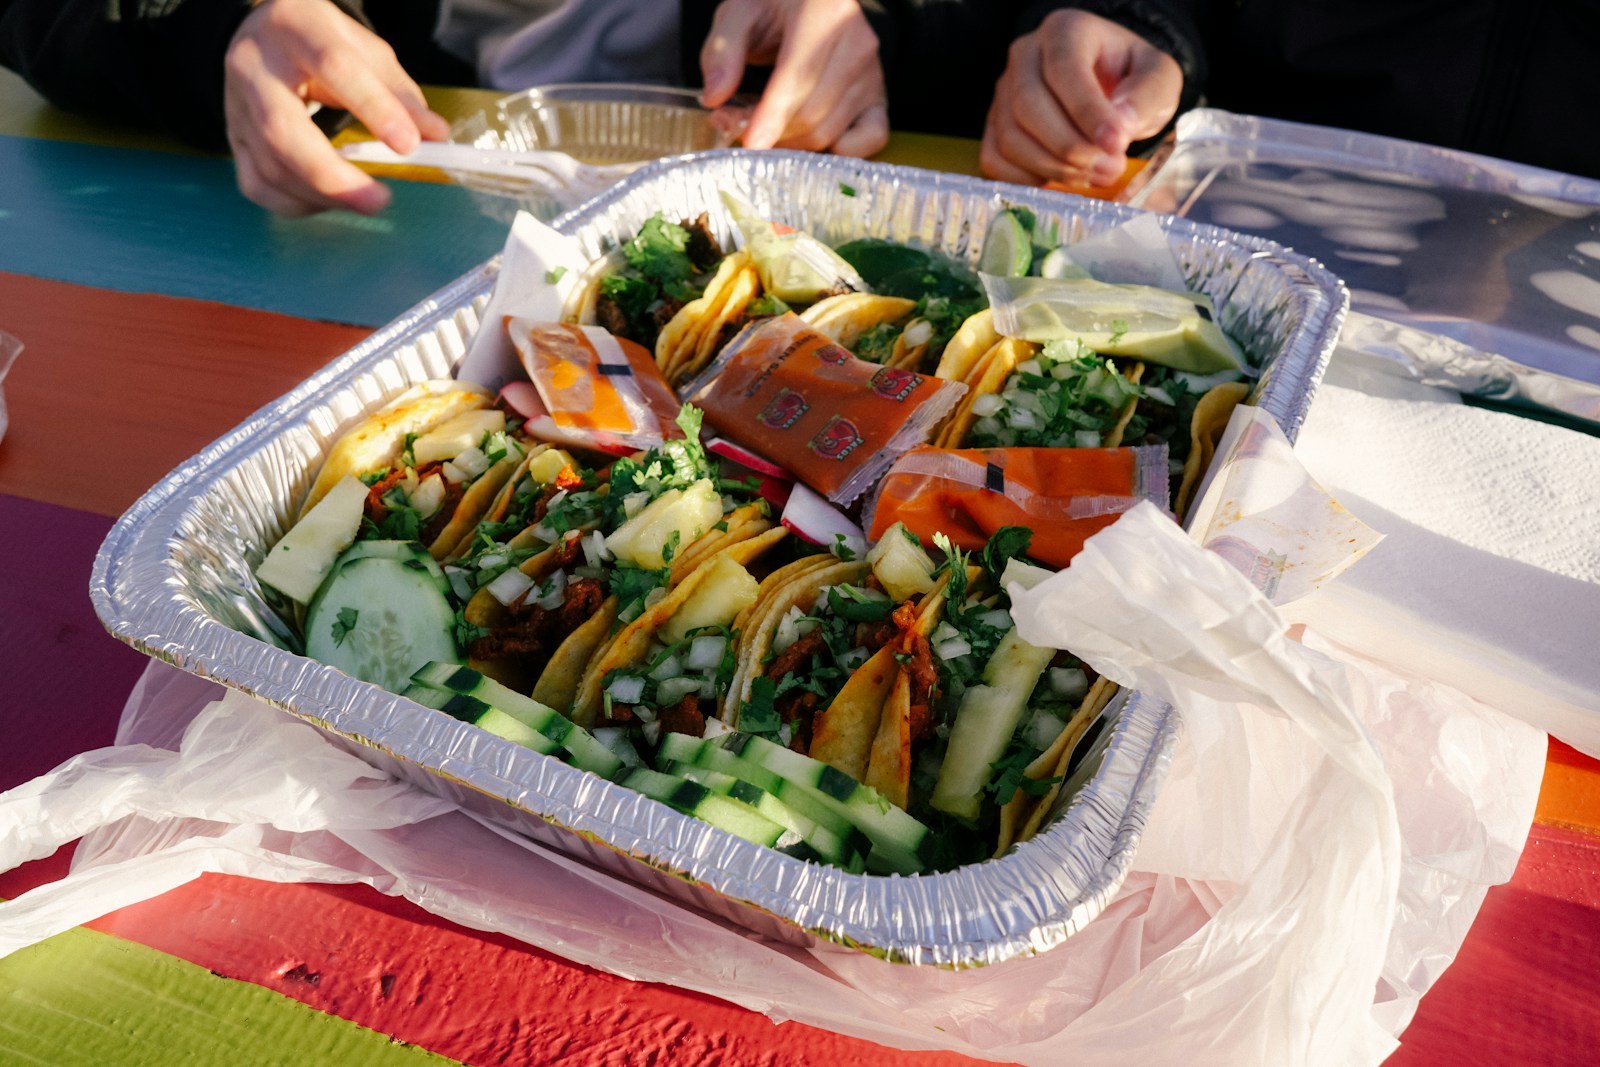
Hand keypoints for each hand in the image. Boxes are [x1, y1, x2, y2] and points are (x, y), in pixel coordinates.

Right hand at [223, 0, 450, 215]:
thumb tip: (435, 136)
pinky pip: (258, 185)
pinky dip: (299, 204)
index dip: (373, 108)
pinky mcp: (233, 140)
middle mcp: (254, 67)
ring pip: (270, 165)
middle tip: (379, 201)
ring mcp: (236, 107)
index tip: (408, 145)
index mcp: (295, 29)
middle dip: (333, 176)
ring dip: (324, 196)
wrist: (263, 36)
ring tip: (365, 200)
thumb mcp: (365, 52)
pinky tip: (330, 201)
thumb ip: (398, 93)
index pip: (333, 67)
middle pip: (282, 131)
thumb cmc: (321, 44)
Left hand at [699, 0, 887, 157]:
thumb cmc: (776, 6)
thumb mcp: (740, 13)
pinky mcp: (879, 99)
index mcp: (825, 13)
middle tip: (733, 124)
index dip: (772, 117)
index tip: (749, 144)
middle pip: (811, 114)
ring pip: (827, 133)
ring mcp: (873, 75)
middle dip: (770, 132)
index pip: (798, 77)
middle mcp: (858, 43)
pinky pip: (868, 141)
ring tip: (760, 127)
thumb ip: (722, 51)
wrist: (812, 3)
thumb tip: (715, 97)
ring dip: (789, 144)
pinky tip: (806, 141)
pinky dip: (835, 152)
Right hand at [981, 10, 1180, 187]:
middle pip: (1028, 105)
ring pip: (1010, 137)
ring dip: (1052, 167)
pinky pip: (995, 160)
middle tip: (1109, 168)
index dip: (1087, 111)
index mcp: (1065, 30)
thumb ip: (1146, 96)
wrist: (1109, 88)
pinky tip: (1061, 180)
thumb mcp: (1158, 78)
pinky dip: (1026, 179)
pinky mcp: (994, 126)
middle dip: (1070, 147)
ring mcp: (1003, 91)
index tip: (1115, 144)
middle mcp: (1025, 55)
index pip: (1064, 69)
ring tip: (1093, 175)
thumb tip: (1118, 128)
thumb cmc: (1131, 79)